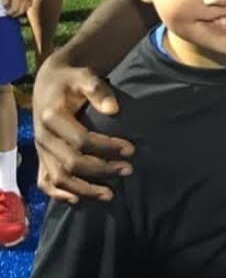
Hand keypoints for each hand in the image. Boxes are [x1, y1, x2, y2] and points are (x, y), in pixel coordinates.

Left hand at [2, 0, 33, 16]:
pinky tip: (23, 5)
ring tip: (16, 11)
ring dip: (21, 11)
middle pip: (21, 11)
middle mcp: (26, 0)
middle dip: (15, 14)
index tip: (6, 13)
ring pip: (26, 8)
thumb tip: (5, 5)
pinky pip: (30, 4)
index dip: (10, 12)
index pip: (14, 10)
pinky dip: (26, 7)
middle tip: (10, 14)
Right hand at [33, 57, 133, 202]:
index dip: (107, 147)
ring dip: (84, 189)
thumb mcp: (84, 76)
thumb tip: (113, 109)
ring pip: (59, 178)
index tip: (131, 150)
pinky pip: (45, 181)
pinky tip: (78, 200)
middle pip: (71, 163)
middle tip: (128, 170)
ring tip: (110, 195)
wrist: (51, 82)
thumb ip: (98, 90)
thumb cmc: (72, 80)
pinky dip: (59, 194)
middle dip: (102, 170)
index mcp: (53, 117)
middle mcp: (43, 137)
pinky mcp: (41, 157)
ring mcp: (41, 150)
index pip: (81, 140)